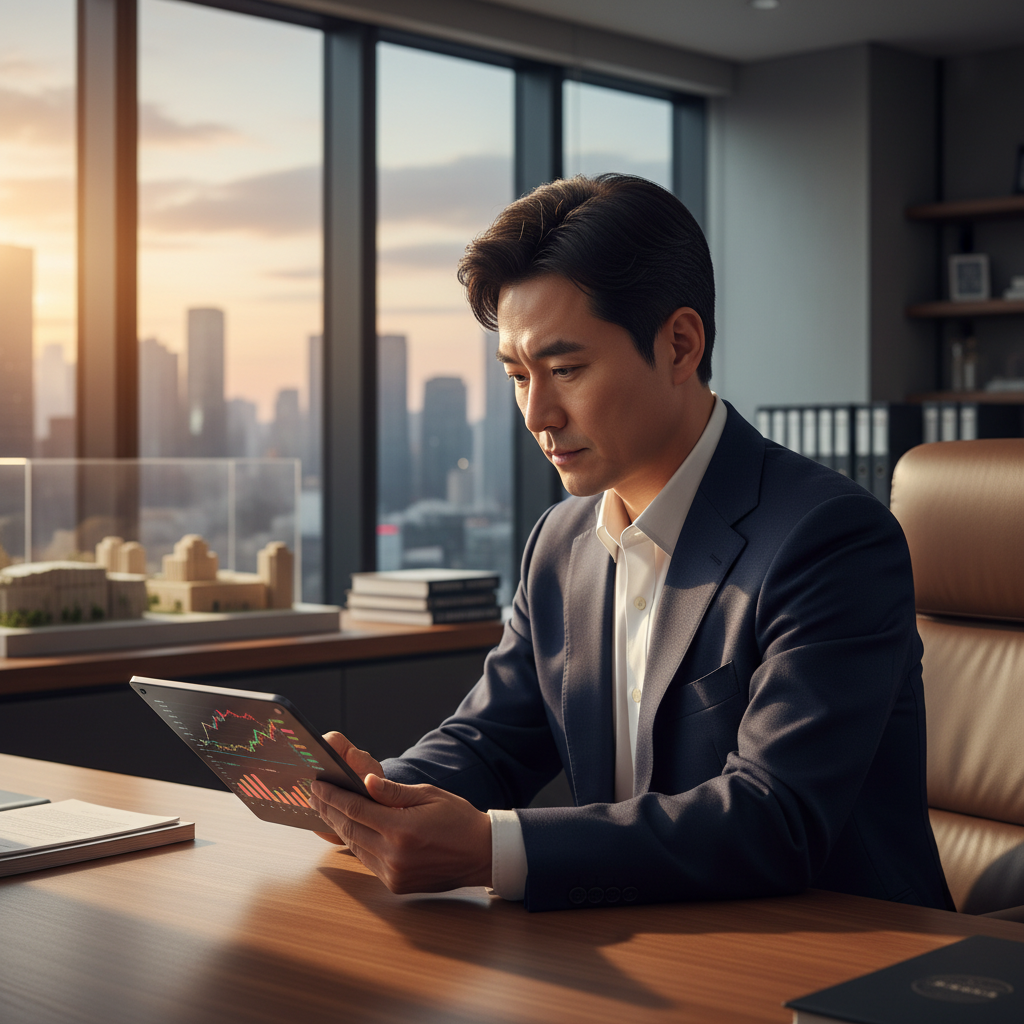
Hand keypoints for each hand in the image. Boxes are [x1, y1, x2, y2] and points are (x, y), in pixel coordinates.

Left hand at [309, 772, 492, 893]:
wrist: (482, 853)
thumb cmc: (458, 819)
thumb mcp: (428, 795)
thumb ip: (394, 792)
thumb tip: (366, 781)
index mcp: (401, 829)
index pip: (355, 809)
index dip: (333, 796)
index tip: (318, 785)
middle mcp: (394, 855)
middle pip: (349, 828)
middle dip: (329, 809)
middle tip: (315, 795)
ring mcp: (393, 873)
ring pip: (355, 846)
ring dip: (339, 827)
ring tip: (327, 809)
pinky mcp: (396, 885)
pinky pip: (367, 861)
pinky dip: (356, 844)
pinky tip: (350, 830)